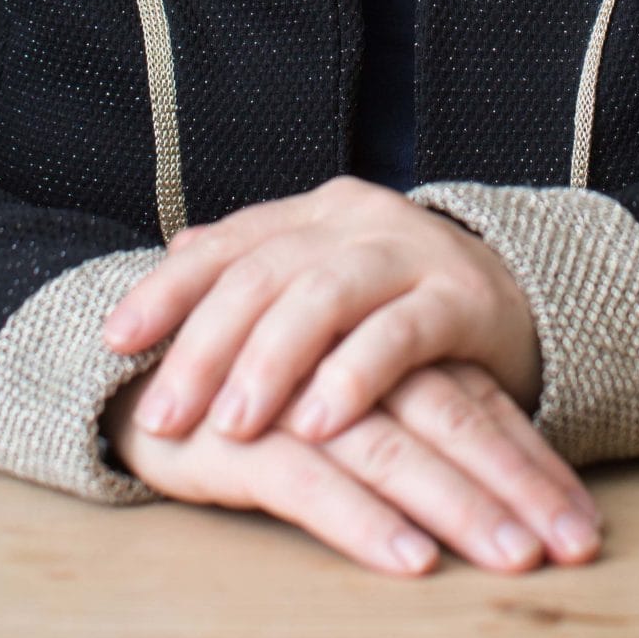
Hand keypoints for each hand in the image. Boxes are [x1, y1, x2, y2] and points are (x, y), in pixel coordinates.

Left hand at [101, 176, 542, 445]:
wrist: (525, 301)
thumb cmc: (402, 305)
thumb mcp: (328, 280)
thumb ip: (259, 268)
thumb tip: (174, 255)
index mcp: (315, 213)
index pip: (226, 244)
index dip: (167, 291)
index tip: (113, 340)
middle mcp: (357, 220)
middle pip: (264, 273)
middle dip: (204, 346)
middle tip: (162, 415)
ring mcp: (412, 253)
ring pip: (323, 296)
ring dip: (270, 363)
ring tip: (230, 424)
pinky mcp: (462, 300)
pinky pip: (400, 335)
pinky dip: (352, 377)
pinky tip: (317, 422)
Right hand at [104, 357, 601, 577]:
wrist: (131, 377)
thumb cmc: (254, 400)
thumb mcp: (341, 402)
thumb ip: (409, 419)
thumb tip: (500, 490)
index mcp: (382, 348)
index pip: (477, 402)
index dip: (534, 462)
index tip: (587, 527)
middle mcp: (350, 363)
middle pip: (451, 419)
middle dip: (517, 487)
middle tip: (571, 547)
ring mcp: (295, 395)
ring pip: (393, 449)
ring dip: (458, 506)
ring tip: (511, 558)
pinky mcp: (241, 436)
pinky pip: (312, 482)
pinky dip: (364, 521)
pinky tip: (409, 558)